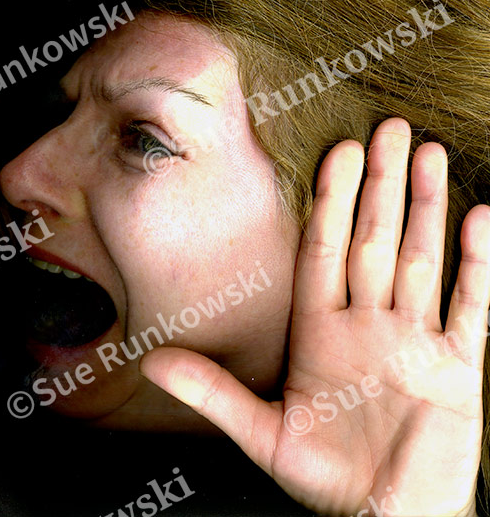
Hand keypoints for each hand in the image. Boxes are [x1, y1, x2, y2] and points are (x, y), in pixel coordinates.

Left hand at [141, 118, 489, 515]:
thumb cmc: (324, 478)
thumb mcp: (262, 433)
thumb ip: (213, 393)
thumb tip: (151, 362)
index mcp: (322, 334)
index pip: (326, 252)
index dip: (331, 203)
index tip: (338, 153)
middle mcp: (369, 326)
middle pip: (375, 241)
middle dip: (382, 186)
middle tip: (390, 128)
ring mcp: (415, 342)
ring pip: (421, 260)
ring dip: (427, 208)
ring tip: (431, 154)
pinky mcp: (458, 369)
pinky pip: (471, 307)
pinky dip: (478, 265)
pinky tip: (479, 219)